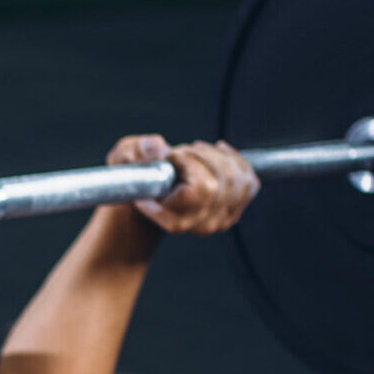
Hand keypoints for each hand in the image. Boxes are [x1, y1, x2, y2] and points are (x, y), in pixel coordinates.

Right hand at [105, 134, 259, 239]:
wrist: (152, 198)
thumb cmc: (138, 180)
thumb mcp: (123, 158)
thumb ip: (134, 152)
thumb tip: (157, 149)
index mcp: (176, 220)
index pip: (203, 188)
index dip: (188, 162)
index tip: (170, 158)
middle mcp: (202, 224)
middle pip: (223, 180)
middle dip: (202, 155)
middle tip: (181, 153)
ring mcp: (221, 219)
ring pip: (238, 178)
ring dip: (217, 156)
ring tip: (195, 154)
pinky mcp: (235, 210)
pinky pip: (249, 182)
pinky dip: (235, 160)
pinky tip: (216, 154)